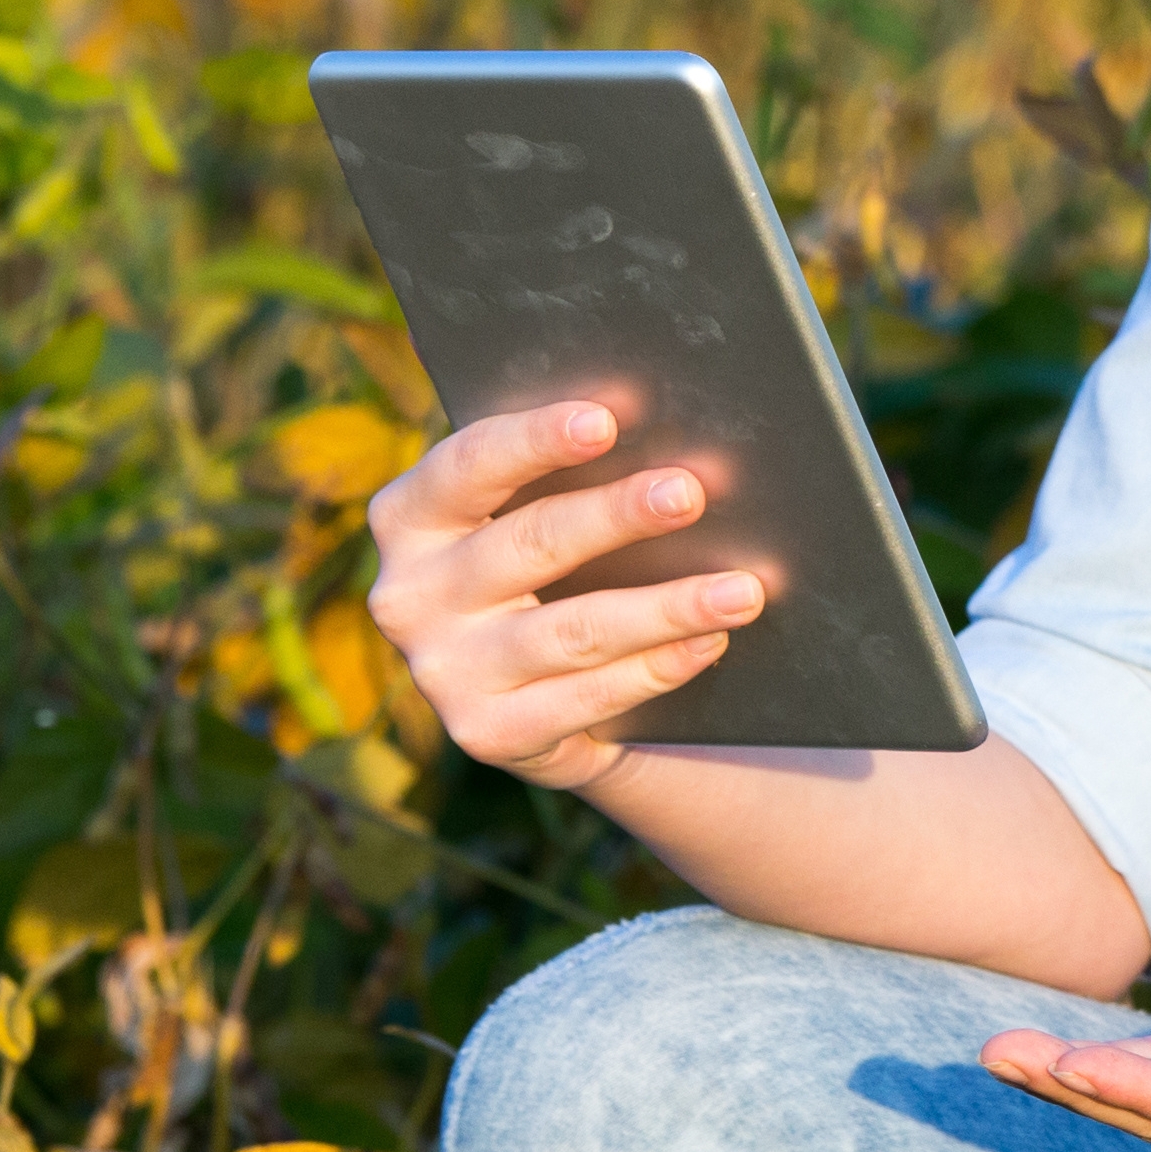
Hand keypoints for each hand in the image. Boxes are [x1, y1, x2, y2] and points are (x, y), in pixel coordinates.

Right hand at [361, 399, 763, 790]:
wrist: (530, 689)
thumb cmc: (546, 562)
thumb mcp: (529, 512)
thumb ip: (567, 474)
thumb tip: (671, 438)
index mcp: (409, 517)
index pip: (469, 465)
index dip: (536, 439)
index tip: (606, 419)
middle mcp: (409, 595)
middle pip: (531, 543)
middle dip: (618, 515)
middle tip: (691, 493)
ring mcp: (443, 672)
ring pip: (573, 630)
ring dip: (667, 606)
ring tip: (741, 589)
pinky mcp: (486, 733)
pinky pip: (587, 697)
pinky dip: (657, 667)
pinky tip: (708, 643)